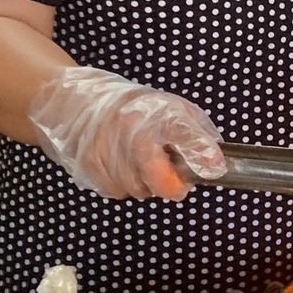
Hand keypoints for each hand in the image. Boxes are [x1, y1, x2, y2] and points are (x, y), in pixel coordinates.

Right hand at [29, 68, 225, 198]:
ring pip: (138, 191)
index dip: (201, 154)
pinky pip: (116, 191)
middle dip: (169, 183)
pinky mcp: (90, 166)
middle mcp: (133, 132)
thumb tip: (216, 164)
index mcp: (158, 114)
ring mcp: (110, 151)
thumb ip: (197, 135)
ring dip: (144, 183)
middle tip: (168, 171)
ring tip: (138, 159)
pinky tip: (119, 163)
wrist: (77, 101)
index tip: (213, 167)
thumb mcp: (173, 109)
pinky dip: (122, 182)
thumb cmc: (133, 107)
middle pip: (162, 184)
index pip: (184, 133)